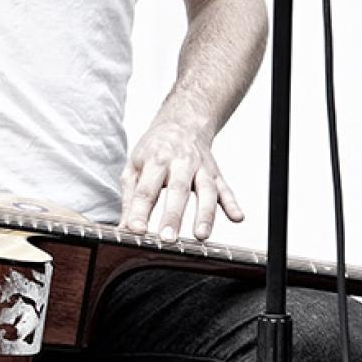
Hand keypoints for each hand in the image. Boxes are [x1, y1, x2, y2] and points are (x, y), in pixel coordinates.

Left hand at [118, 119, 244, 242]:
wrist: (183, 123)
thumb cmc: (155, 149)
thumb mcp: (134, 168)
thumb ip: (130, 200)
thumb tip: (124, 229)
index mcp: (156, 160)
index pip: (146, 189)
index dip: (140, 211)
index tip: (136, 230)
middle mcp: (181, 162)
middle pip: (178, 190)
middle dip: (173, 215)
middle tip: (167, 238)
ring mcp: (201, 168)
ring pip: (206, 191)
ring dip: (205, 214)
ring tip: (200, 236)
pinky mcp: (216, 174)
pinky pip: (226, 189)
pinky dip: (232, 203)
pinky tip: (237, 217)